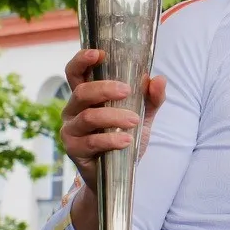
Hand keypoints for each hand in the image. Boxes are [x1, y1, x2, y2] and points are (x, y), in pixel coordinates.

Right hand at [61, 48, 165, 229]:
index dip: (82, 60)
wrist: (118, 176)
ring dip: (113, 117)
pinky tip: (126, 141)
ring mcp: (70, 130)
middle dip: (105, 89)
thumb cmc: (125, 139)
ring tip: (134, 121)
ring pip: (88, 117)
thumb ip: (152, 99)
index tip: (98, 53)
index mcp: (86, 97)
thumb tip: (159, 79)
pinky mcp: (73, 150)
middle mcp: (73, 110)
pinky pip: (91, 141)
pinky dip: (110, 140)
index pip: (76, 72)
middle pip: (82, 91)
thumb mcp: (142, 116)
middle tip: (128, 91)